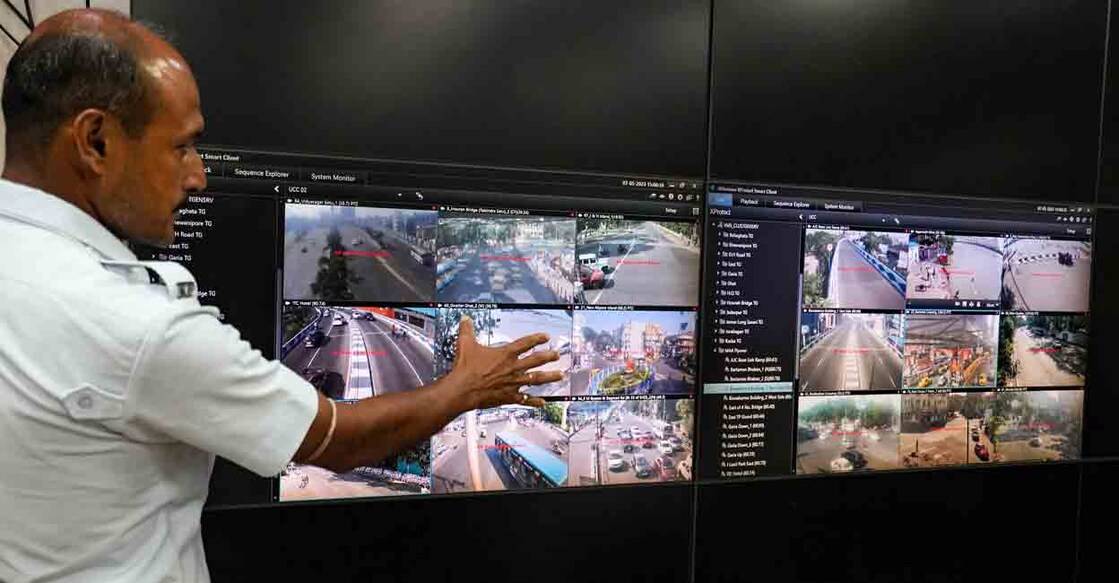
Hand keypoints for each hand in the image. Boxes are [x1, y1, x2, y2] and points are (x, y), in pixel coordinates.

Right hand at [445, 316, 562, 409]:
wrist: (462, 390)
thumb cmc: (464, 368)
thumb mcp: (465, 344)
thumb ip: (467, 330)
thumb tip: (465, 318)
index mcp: (505, 354)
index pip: (525, 343)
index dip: (536, 339)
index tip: (545, 337)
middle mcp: (513, 368)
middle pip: (536, 361)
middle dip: (548, 357)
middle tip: (557, 355)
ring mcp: (513, 383)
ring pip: (536, 379)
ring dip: (550, 377)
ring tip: (560, 376)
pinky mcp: (509, 397)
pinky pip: (525, 399)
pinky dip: (535, 401)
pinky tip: (543, 402)